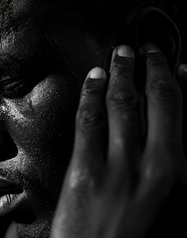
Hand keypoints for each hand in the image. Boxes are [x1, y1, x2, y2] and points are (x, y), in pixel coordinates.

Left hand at [51, 44, 186, 237]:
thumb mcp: (171, 211)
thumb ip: (168, 173)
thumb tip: (167, 140)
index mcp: (175, 175)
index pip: (176, 113)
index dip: (173, 82)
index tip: (172, 63)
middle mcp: (149, 165)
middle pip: (150, 102)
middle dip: (147, 69)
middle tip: (143, 48)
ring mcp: (114, 168)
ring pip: (119, 107)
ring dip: (119, 75)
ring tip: (119, 55)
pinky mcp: (83, 174)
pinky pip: (87, 124)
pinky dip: (90, 97)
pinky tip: (92, 81)